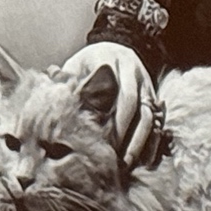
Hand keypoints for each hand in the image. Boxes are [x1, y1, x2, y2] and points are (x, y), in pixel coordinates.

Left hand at [62, 41, 158, 166]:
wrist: (118, 46)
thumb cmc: (91, 61)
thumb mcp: (77, 63)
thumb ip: (66, 77)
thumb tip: (52, 90)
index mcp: (114, 64)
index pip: (119, 94)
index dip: (114, 120)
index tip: (101, 141)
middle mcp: (135, 74)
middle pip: (135, 107)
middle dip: (125, 134)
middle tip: (113, 159)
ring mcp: (147, 86)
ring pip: (149, 117)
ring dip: (139, 142)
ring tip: (127, 164)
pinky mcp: (153, 97)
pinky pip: (158, 122)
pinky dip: (152, 142)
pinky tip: (144, 160)